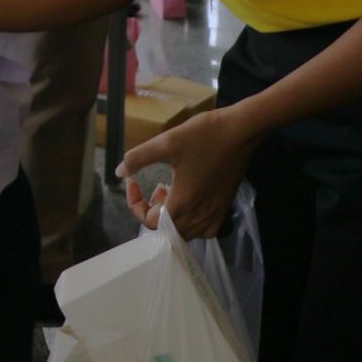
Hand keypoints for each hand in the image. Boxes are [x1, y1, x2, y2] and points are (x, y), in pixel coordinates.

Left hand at [116, 107, 258, 239]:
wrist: (242, 130)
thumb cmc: (204, 136)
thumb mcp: (165, 142)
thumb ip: (138, 158)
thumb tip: (120, 172)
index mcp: (183, 204)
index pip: (150, 223)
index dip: (136, 204)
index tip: (132, 182)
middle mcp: (200, 216)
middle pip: (166, 231)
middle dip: (153, 211)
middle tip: (153, 186)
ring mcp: (215, 215)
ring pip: (185, 231)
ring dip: (171, 216)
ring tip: (169, 190)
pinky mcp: (225, 209)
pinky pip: (203, 228)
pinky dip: (191, 220)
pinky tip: (189, 199)